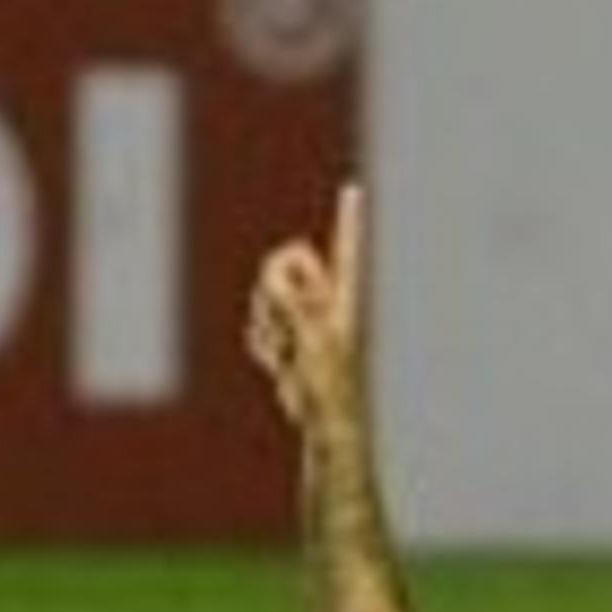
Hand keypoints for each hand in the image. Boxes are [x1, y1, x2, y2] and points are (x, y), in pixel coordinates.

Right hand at [243, 179, 367, 438]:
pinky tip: (277, 363)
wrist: (323, 422)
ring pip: (263, 296)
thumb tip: (272, 274)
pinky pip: (256, 324)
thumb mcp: (312, 338)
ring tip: (287, 354)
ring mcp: (301, 318)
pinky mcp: (283, 337)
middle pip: (284, 263)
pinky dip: (260, 343)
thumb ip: (292, 302)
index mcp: (341, 294)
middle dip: (273, 288)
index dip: (349, 220)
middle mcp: (322, 299)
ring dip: (266, 324)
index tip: (355, 189)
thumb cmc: (329, 384)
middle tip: (284, 324)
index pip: (345, 248)